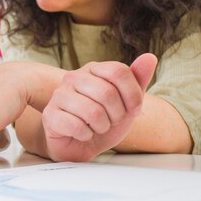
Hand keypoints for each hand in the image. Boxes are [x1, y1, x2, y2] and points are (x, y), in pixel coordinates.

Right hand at [42, 53, 157, 161]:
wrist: (79, 144)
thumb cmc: (102, 121)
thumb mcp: (126, 102)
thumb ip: (138, 80)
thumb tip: (150, 57)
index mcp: (92, 69)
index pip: (118, 71)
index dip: (132, 94)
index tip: (134, 110)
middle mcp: (73, 77)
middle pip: (107, 92)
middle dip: (117, 115)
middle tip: (111, 121)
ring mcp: (59, 95)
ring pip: (92, 112)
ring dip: (101, 127)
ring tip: (96, 128)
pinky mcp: (50, 115)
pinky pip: (76, 126)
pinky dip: (86, 135)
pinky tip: (82, 134)